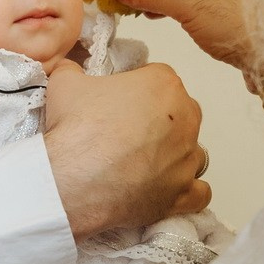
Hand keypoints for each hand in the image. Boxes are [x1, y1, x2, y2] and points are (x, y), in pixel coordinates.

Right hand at [44, 62, 207, 235]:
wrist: (71, 182)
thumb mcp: (64, 83)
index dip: (138, 89)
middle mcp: (184, 120)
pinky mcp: (183, 194)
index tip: (120, 102)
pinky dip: (185, 192)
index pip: (159, 78)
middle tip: (128, 133)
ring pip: (191, 153)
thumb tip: (69, 69)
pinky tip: (164, 189)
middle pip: (182, 113)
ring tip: (142, 165)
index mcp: (163, 85)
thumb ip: (73, 70)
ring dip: (173, 156)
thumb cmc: (75, 131)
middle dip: (160, 121)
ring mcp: (186, 159)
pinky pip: (199, 193)